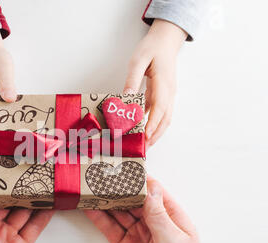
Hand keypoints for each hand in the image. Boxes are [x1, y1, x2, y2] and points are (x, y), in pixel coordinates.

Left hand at [0, 176, 53, 242]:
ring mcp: (4, 239)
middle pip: (3, 204)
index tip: (2, 169)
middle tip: (27, 174)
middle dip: (15, 189)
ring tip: (41, 186)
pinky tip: (48, 207)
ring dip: (30, 201)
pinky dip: (41, 217)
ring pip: (20, 214)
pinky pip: (32, 229)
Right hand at [85, 177, 203, 242]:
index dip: (141, 181)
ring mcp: (139, 236)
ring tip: (95, 189)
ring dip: (108, 202)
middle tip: (105, 178)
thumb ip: (158, 214)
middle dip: (121, 190)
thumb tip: (152, 189)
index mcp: (173, 221)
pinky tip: (92, 209)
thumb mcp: (170, 241)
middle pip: (135, 202)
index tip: (127, 170)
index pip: (156, 194)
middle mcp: (156, 226)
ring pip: (120, 213)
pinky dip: (100, 218)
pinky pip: (111, 229)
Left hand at [124, 19, 186, 148]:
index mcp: (163, 83)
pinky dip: (154, 124)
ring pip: (165, 119)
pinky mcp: (164, 95)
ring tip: (144, 145)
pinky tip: (144, 130)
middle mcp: (169, 92)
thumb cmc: (152, 48)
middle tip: (144, 149)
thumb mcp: (138, 60)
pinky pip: (160, 113)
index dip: (153, 124)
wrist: (166, 40)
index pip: (159, 108)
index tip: (146, 137)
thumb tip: (126, 98)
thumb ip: (132, 79)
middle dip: (156, 135)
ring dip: (156, 133)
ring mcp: (168, 95)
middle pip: (165, 119)